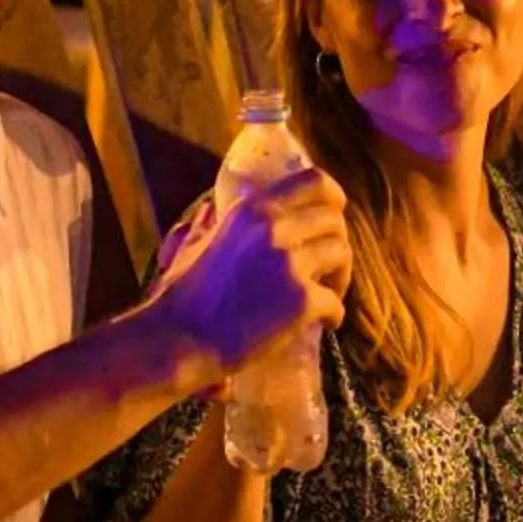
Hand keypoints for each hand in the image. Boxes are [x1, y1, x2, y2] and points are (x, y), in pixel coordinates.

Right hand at [144, 168, 350, 377]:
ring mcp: (291, 263)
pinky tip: (322, 325)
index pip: (314, 181)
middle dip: (337, 245)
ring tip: (325, 297)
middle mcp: (275, 227)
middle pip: (335, 222)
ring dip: (340, 278)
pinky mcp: (303, 300)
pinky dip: (334, 316)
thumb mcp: (196, 243)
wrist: (179, 339)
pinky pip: (338, 303)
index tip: (336, 214)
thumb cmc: (182, 297)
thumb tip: (208, 210)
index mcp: (252, 209)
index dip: (334, 198)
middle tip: (327, 271)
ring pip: (342, 256)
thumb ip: (211, 223)